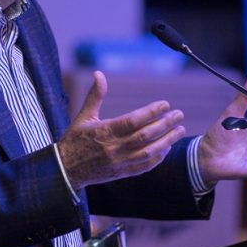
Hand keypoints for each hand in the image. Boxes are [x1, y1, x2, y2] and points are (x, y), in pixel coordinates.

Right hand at [58, 70, 186, 189]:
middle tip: (179, 115)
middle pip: (145, 136)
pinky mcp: (122, 173)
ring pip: (148, 151)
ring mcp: (119, 162)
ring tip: (180, 130)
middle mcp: (114, 147)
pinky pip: (144, 166)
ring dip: (167, 141)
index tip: (165, 104)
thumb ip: (95, 95)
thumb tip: (98, 73)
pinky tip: (167, 148)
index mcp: (105, 131)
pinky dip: (158, 158)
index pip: (133, 121)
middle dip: (165, 124)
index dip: (150, 112)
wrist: (66, 170)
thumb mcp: (83, 116)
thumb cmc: (75, 139)